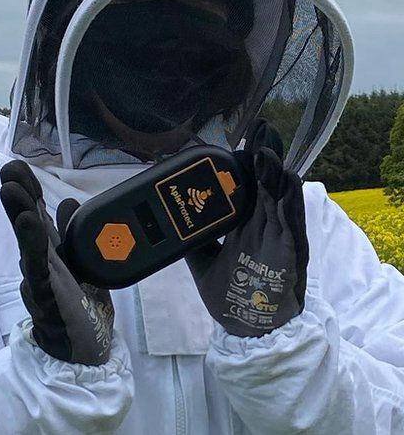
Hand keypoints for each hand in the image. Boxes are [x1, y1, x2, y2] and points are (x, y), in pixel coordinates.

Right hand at [0, 160, 113, 364]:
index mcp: (52, 252)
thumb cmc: (81, 309)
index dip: (27, 190)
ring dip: (19, 214)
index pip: (36, 214)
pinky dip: (32, 243)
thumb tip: (68, 201)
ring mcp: (40, 277)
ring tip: (11, 189)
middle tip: (8, 169)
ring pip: (28, 242)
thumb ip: (75, 234)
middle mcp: (42, 261)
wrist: (84, 351)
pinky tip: (27, 223)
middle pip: (26, 223)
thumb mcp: (85, 263)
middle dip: (17, 195)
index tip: (17, 166)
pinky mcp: (46, 294)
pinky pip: (38, 266)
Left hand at [186, 121, 308, 337]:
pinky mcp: (288, 253)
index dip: (247, 165)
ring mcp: (277, 238)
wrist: (246, 328)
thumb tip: (169, 223)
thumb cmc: (231, 296)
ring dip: (275, 173)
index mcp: (246, 227)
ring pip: (279, 198)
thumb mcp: (202, 263)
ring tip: (268, 149)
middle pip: (266, 185)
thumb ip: (191, 241)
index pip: (248, 188)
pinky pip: (290, 223)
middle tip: (260, 129)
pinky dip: (288, 201)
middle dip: (264, 157)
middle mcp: (264, 227)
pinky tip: (287, 181)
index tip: (243, 142)